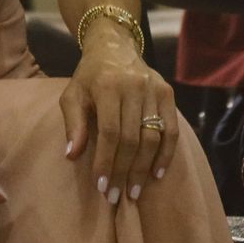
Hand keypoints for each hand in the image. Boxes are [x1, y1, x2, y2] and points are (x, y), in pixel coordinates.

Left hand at [61, 24, 179, 205]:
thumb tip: (72, 155)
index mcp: (108, 86)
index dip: (106, 161)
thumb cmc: (89, 76)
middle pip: (132, 139)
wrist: (114, 46)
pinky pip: (171, 130)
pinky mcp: (168, 93)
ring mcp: (154, 90)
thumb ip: (73, 124)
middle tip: (116, 196)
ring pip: (153, 137)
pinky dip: (166, 154)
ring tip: (134, 191)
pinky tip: (157, 174)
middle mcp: (134, 87)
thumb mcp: (72, 94)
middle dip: (124, 171)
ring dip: (144, 168)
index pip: (109, 132)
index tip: (101, 186)